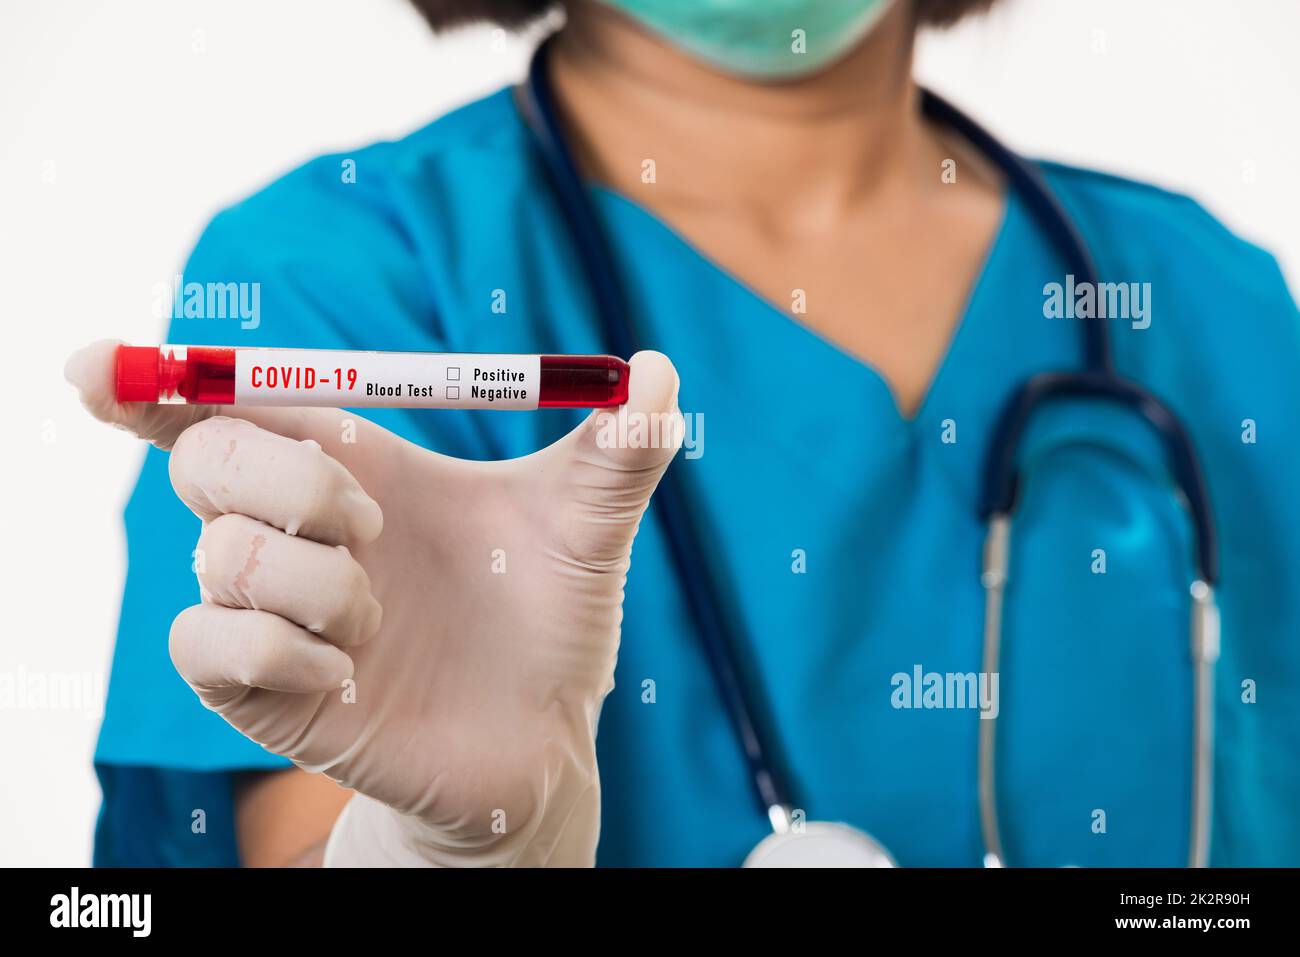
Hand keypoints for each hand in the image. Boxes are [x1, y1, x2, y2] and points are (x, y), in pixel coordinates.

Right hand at [66, 340, 681, 865]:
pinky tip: (350, 677)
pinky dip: (284, 652)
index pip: (230, 406)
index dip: (154, 381)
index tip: (98, 366)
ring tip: (385, 624)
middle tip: (370, 523)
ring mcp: (271, 611)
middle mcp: (297, 530)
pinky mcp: (258, 690)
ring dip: (318, 584)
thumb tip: (661, 372)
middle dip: (288, 479)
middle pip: (204, 460)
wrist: (541, 736)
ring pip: (221, 558)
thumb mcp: (589, 527)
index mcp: (352, 468)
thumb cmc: (548, 621)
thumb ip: (620, 449)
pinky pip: (210, 647)